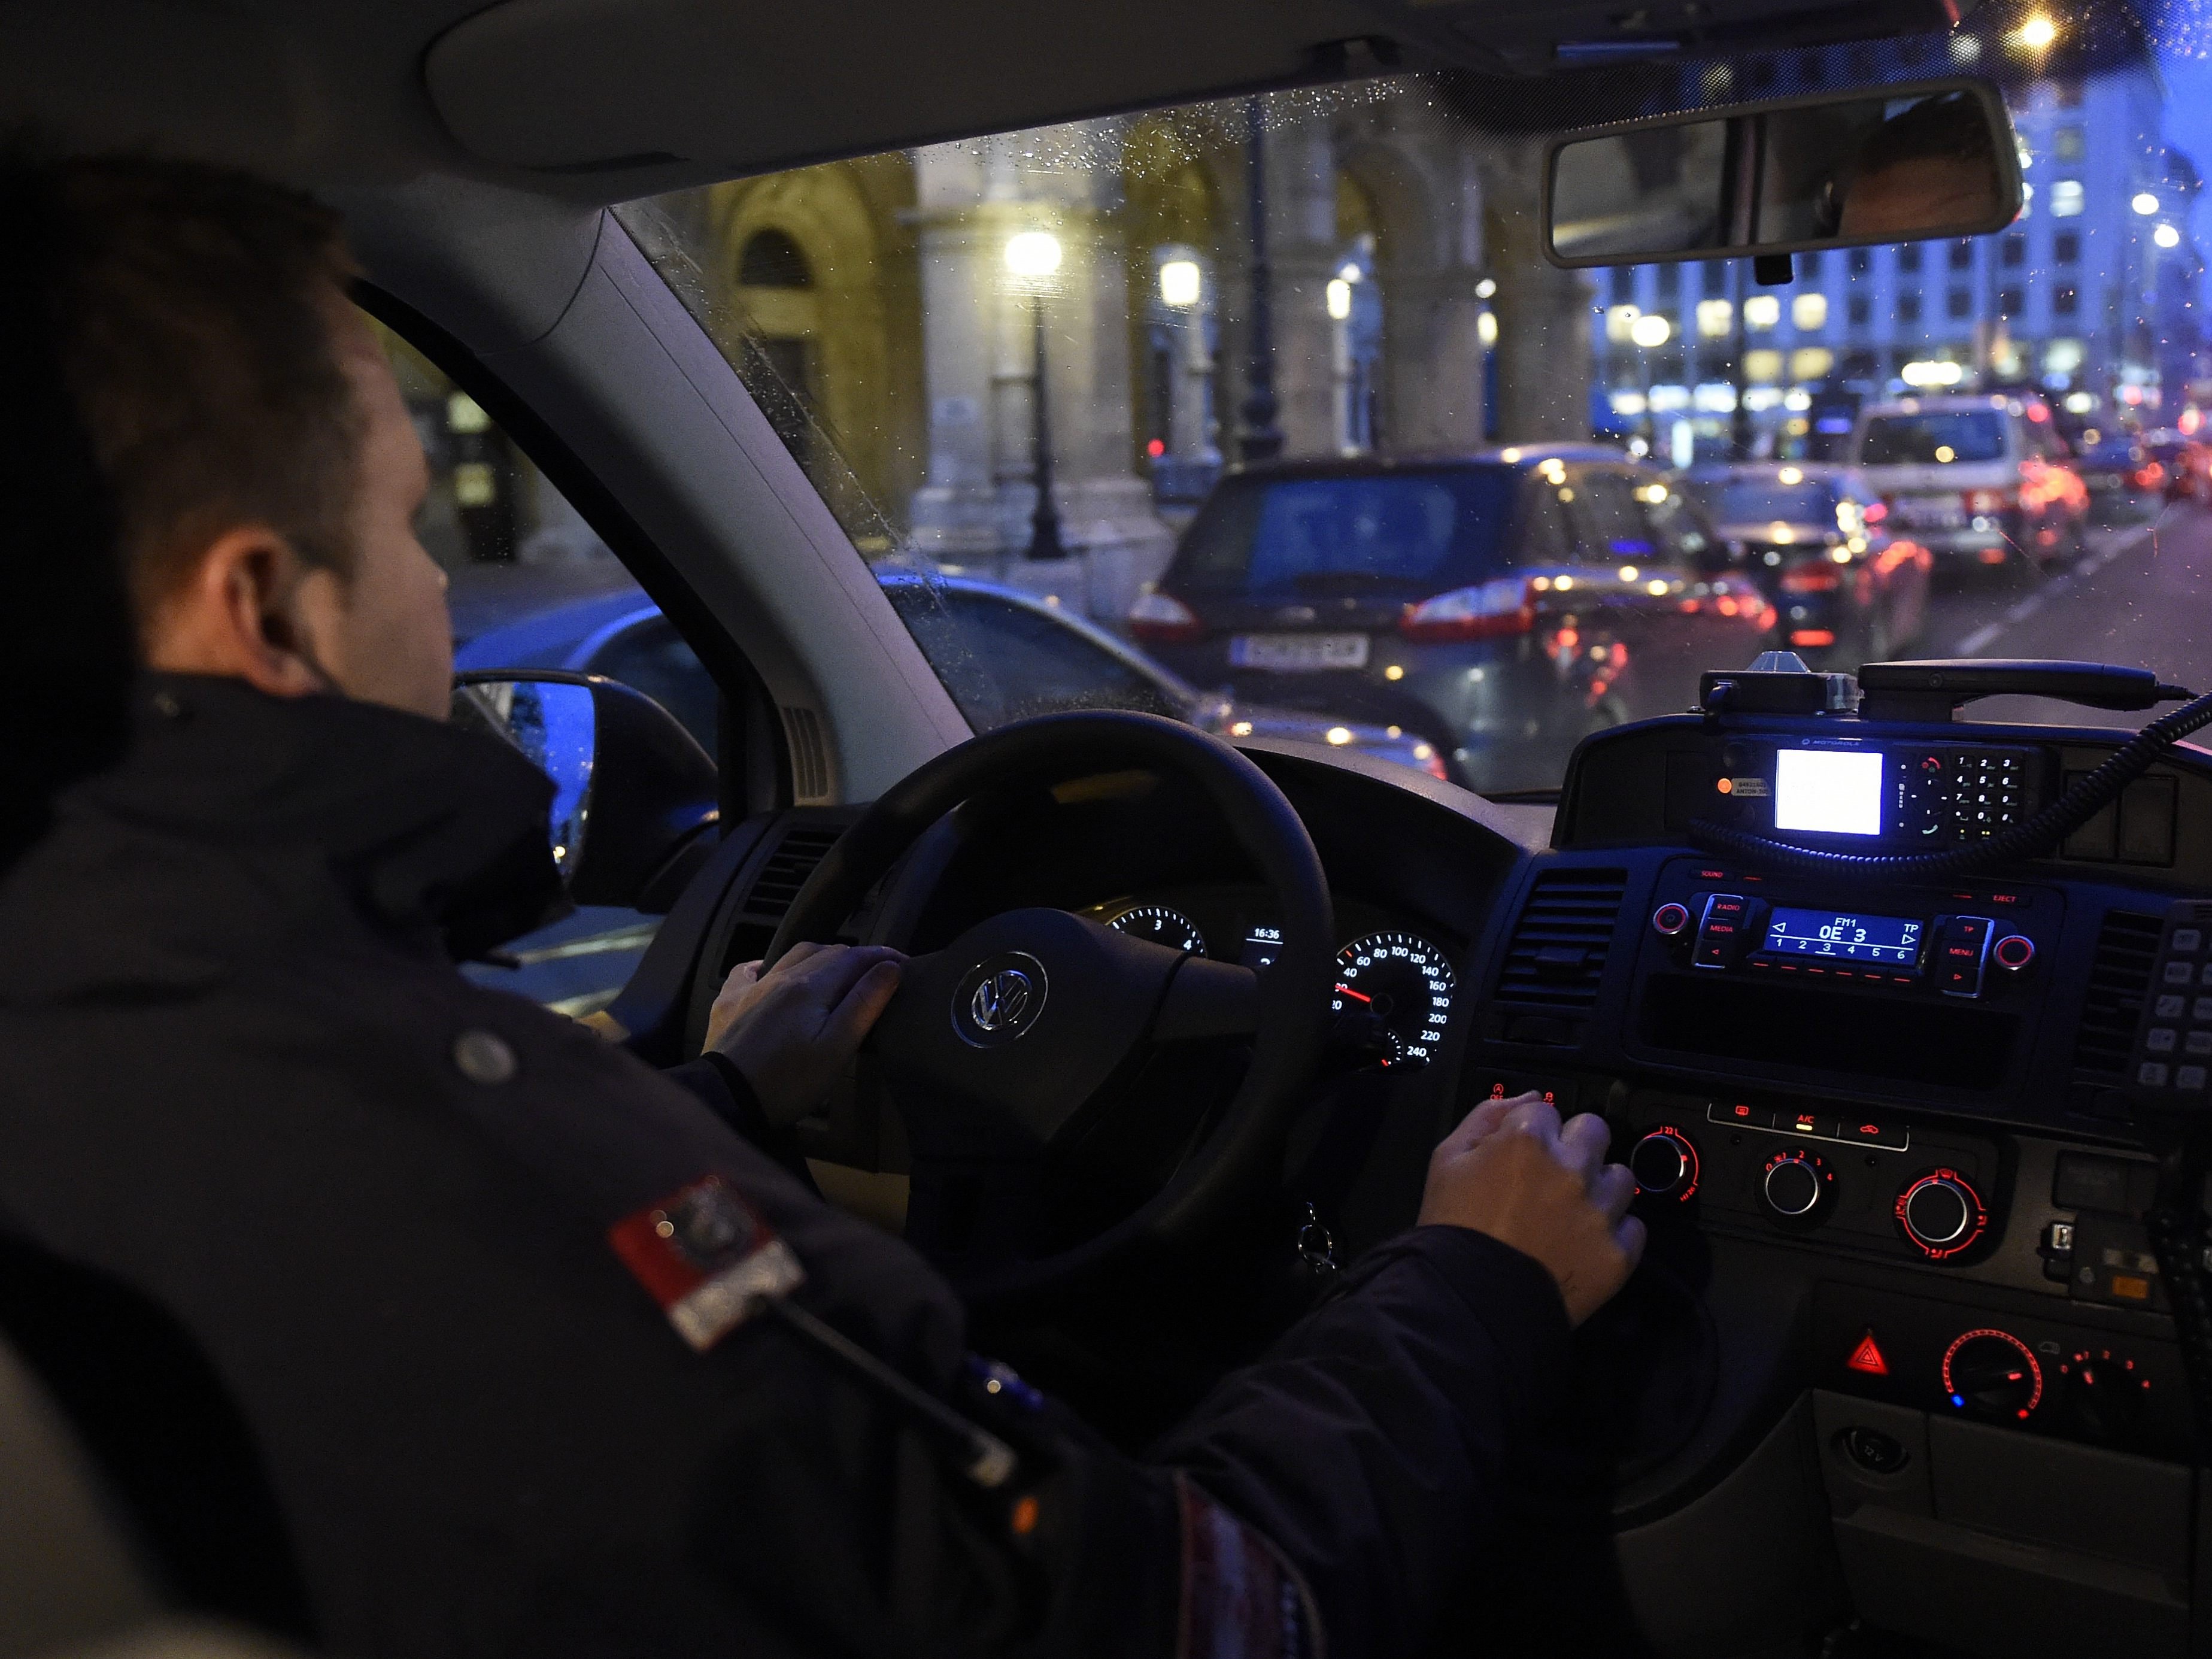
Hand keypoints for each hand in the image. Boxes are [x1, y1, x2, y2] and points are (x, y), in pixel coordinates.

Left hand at [704, 943, 903, 1126]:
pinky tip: (771, 973)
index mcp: (811, 986)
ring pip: (792, 955)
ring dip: (820, 957)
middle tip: (876, 975)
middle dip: (856, 958)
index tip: (906, 963)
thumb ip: (864, 1003)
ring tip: (835, 972)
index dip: (883, 956)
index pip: (855, 958)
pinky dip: (769, 966)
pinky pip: (749, 970)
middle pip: (827, 952)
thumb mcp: (836, 1048)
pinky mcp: (728, 1003)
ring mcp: (751, 987)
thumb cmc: (788, 1081)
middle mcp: (780, 976)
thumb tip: (889, 968)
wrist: (724, 1099)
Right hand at [1416, 1092, 1644, 1326]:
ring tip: (1573, 1213)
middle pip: (1595, 1131)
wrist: (1468, 1302)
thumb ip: (1486, 1116)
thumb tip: (1528, 1098)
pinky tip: (1585, 1244)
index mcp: (1527, 1139)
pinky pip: (1634, 1228)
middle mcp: (1572, 1168)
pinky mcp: (1617, 1253)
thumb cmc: (1452, 1229)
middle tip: (1555, 1176)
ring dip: (1600, 1188)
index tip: (1523, 1155)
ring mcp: (1599, 1212)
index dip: (1532, 1130)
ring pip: (1621, 1178)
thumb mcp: (1446, 1159)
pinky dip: (1613, 1234)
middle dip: (1577, 1146)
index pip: (1546, 1108)